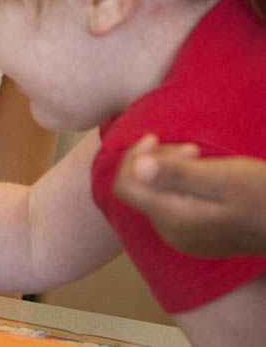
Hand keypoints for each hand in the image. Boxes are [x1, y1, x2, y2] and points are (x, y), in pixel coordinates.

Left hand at [114, 134, 265, 257]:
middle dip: (156, 161)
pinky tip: (205, 175)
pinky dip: (181, 185)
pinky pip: (174, 206)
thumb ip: (177, 174)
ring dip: (170, 171)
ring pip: (157, 196)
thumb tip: (136, 167)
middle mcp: (172, 234)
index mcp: (173, 219)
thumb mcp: (222, 177)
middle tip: (190, 147)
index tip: (156, 137)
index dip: (133, 157)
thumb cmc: (264, 194)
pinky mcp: (200, 237)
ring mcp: (186, 239)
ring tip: (199, 155)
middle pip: (141, 190)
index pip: (125, 185)